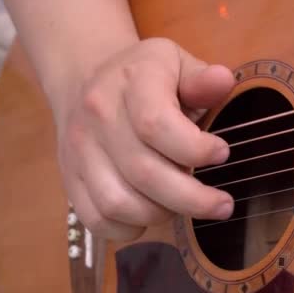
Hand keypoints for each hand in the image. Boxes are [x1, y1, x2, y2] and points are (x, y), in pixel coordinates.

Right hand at [54, 38, 234, 239]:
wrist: (84, 75)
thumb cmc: (144, 74)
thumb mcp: (177, 63)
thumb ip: (201, 79)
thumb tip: (223, 81)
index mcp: (131, 82)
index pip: (155, 124)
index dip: (194, 149)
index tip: (222, 153)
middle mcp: (99, 115)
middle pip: (143, 172)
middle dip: (192, 199)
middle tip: (222, 205)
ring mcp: (79, 150)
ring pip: (117, 202)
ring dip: (160, 214)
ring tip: (185, 205)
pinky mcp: (70, 177)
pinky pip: (96, 219)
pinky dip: (129, 229)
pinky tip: (153, 214)